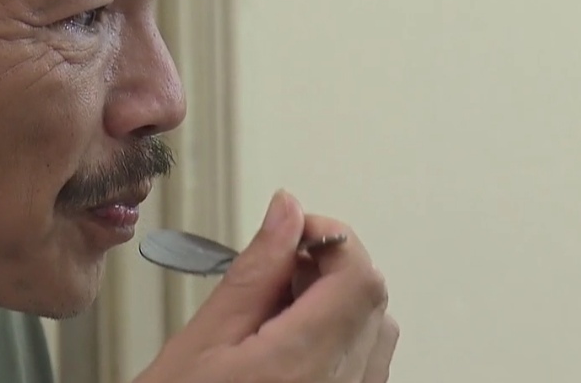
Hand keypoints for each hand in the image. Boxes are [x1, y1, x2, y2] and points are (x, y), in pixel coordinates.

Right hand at [135, 191, 398, 382]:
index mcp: (301, 367)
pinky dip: (338, 338)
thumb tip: (286, 213)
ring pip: (376, 332)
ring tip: (277, 309)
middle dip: (329, 269)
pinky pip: (367, 366)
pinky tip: (289, 341)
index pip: (359, 277)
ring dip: (336, 304)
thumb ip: (255, 271)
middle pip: (372, 301)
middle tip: (276, 269)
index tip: (295, 232)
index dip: (332, 238)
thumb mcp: (203, 339)